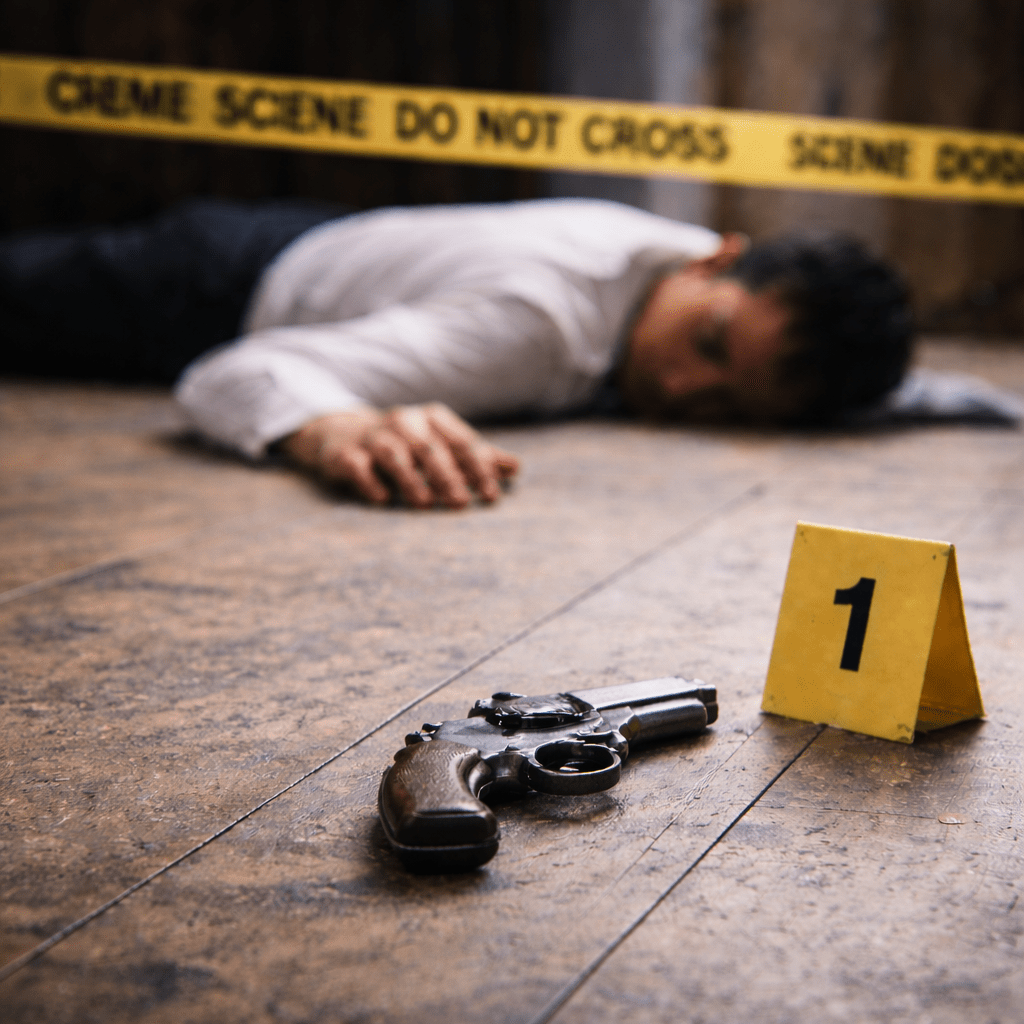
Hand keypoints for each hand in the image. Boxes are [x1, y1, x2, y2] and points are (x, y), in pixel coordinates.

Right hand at [281, 403, 519, 509]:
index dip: (479, 467)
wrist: (346, 434)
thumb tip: (516, 468)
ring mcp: (373, 436)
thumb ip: (477, 457)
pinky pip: (357, 464)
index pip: (461, 441)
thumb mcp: (443, 445)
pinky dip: (370, 480)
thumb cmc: (408, 444)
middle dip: (447, 475)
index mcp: (433, 418)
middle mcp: (404, 421)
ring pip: (393, 454)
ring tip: (425, 503)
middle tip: (461, 503)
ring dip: (410, 478)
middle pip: (430, 447)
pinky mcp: (345, 453)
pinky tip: (382, 499)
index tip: (491, 495)